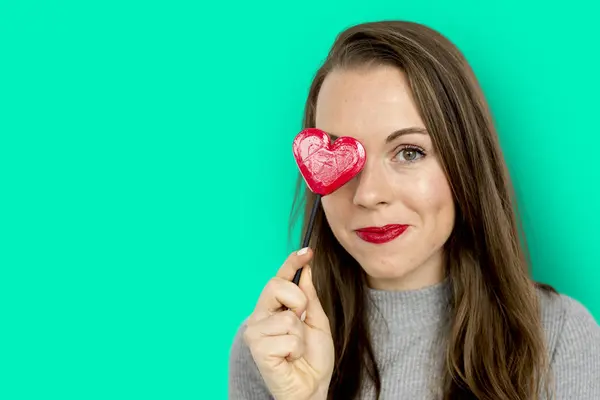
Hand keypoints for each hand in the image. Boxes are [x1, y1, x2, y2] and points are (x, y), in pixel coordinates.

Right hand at [243, 248, 333, 399]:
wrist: (313, 388)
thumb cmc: (312, 358)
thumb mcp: (317, 321)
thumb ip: (309, 297)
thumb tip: (305, 270)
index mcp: (274, 309)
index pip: (279, 279)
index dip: (292, 263)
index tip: (307, 250)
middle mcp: (260, 317)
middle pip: (277, 287)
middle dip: (299, 302)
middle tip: (302, 323)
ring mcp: (256, 333)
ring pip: (288, 317)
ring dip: (301, 335)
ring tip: (296, 349)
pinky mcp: (258, 349)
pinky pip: (288, 337)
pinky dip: (296, 349)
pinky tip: (290, 359)